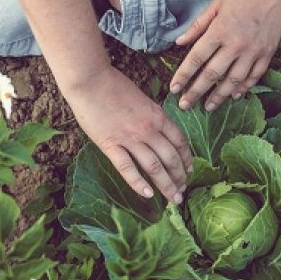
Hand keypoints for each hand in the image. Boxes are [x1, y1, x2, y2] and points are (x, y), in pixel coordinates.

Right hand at [64, 66, 192, 202]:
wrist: (91, 80)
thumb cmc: (114, 85)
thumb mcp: (142, 98)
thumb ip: (151, 116)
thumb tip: (158, 131)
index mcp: (157, 116)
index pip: (179, 141)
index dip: (186, 158)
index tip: (189, 170)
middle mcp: (148, 129)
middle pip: (171, 158)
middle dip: (179, 177)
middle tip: (183, 191)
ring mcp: (130, 138)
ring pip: (154, 167)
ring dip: (166, 185)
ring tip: (173, 199)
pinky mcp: (110, 144)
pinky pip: (127, 168)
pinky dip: (138, 183)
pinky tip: (147, 195)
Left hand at [170, 0, 280, 111]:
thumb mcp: (216, 3)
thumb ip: (198, 26)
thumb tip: (179, 42)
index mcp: (219, 31)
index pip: (196, 59)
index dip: (183, 76)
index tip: (174, 89)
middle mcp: (235, 45)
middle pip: (212, 75)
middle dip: (196, 92)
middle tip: (185, 105)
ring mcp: (253, 51)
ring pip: (233, 81)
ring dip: (219, 96)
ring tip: (208, 107)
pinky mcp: (267, 53)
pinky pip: (253, 76)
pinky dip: (243, 88)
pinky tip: (234, 95)